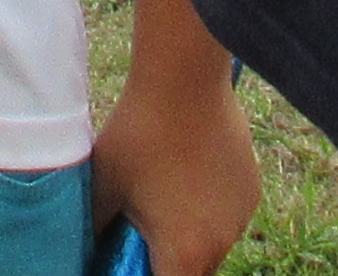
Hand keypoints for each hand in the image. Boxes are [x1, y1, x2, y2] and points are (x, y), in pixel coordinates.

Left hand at [89, 67, 260, 275]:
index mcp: (185, 252)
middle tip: (141, 231)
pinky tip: (185, 175)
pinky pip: (227, 214)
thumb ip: (95, 229)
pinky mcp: (251, 188)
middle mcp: (222, 241)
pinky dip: (208, 208)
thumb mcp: (104, 187)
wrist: (183, 81)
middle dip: (169, 260)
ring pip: (213, 242)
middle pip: (195, 272)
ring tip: (163, 197)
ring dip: (191, 234)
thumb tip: (86, 246)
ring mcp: (241, 215)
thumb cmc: (139, 135)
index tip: (132, 259)